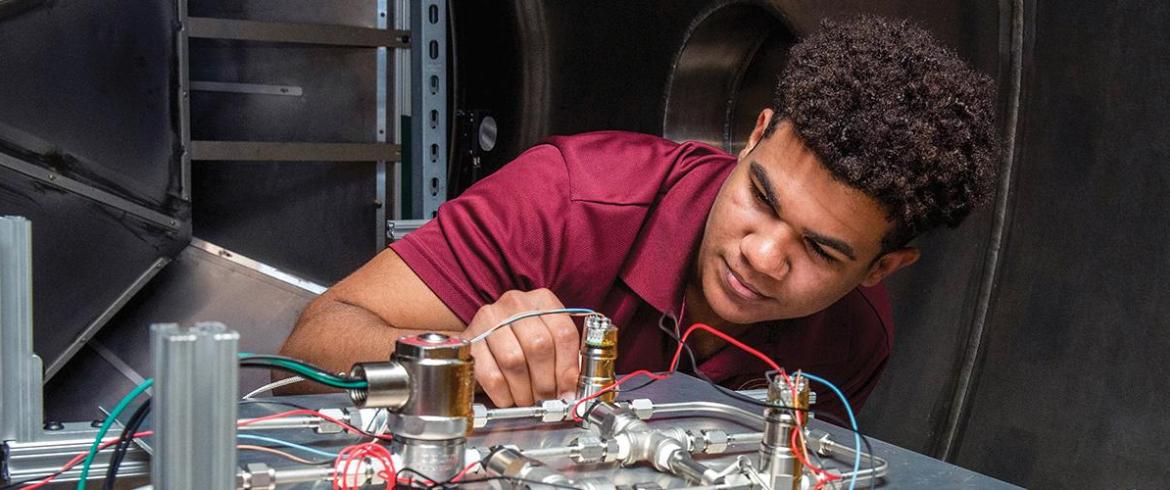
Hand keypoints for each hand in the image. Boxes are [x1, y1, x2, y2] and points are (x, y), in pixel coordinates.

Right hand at [462, 289, 580, 406]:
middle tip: (546, 398)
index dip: (568, 368)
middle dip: (546, 382)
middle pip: (539, 346)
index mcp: (542, 300)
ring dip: (524, 390)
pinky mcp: (469, 340)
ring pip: (514, 361)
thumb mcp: (548, 339)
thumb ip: (564, 361)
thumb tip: (570, 392)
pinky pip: (490, 374)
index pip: (563, 333)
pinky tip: (509, 398)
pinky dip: (504, 394)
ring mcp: (489, 318)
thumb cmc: (522, 341)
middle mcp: (515, 303)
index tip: (568, 391)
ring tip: (528, 399)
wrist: (484, 335)